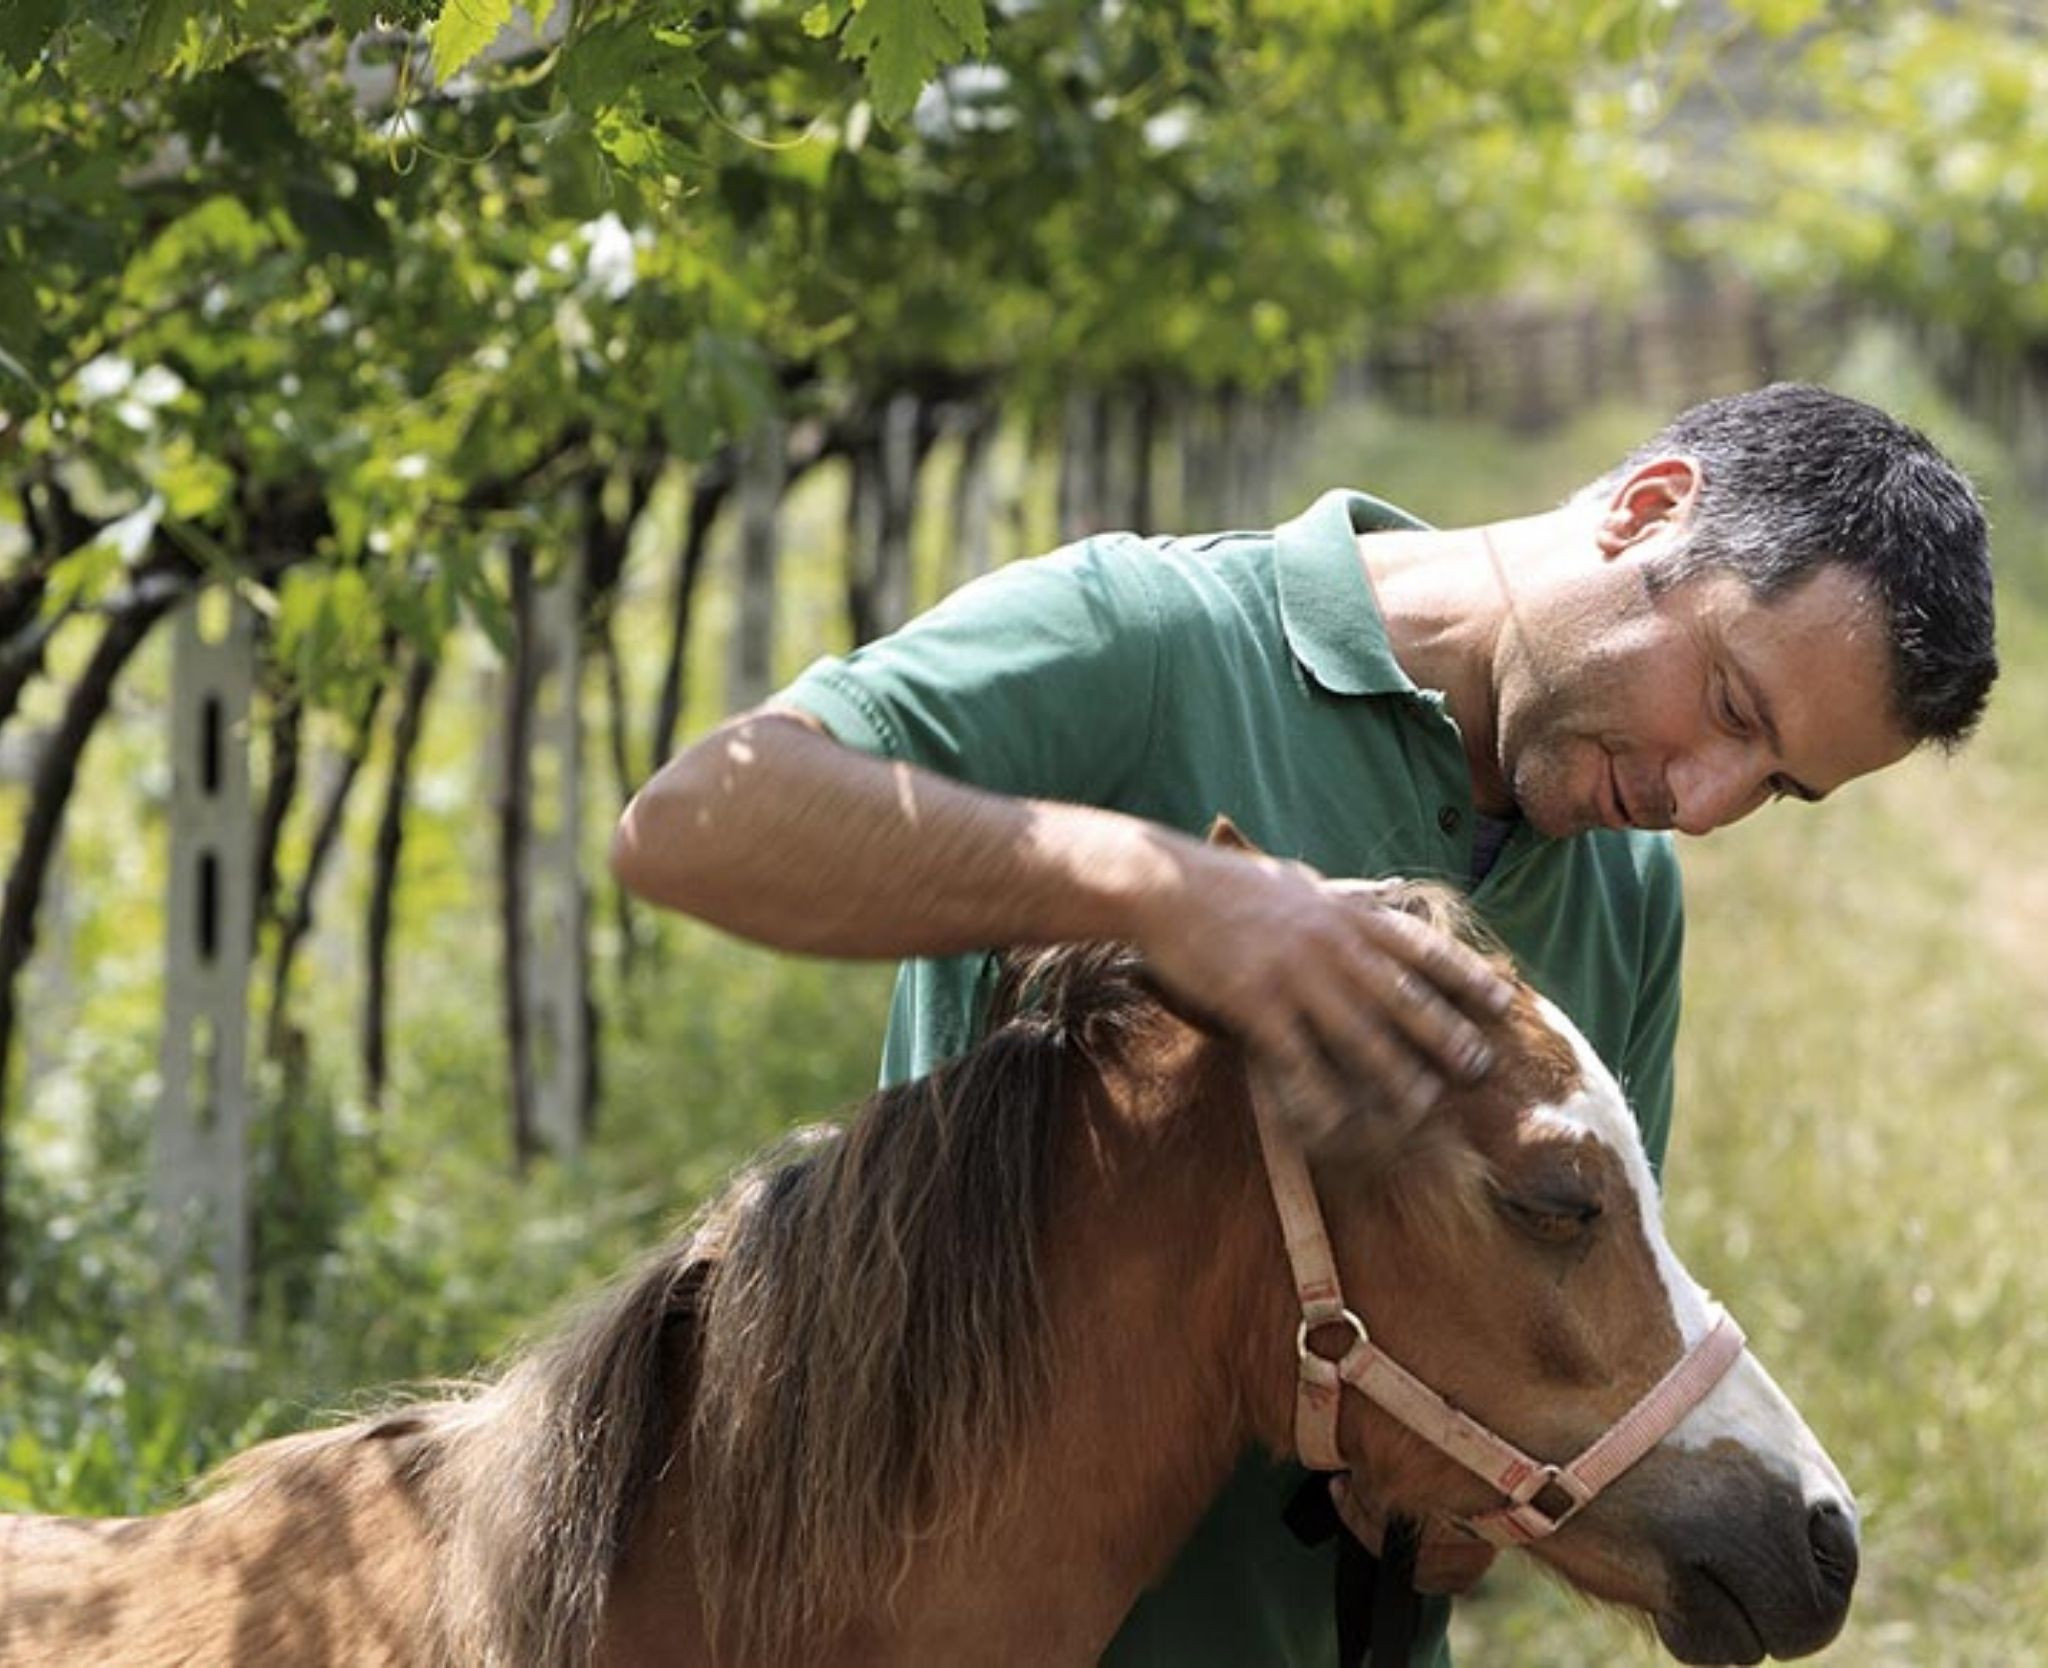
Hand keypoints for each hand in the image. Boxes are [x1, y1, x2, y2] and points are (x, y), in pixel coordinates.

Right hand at [1129, 846, 1514, 1146]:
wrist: (1166, 885)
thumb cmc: (1232, 885)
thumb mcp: (1301, 882)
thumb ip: (1347, 898)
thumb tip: (1388, 894)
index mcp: (1346, 914)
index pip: (1421, 946)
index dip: (1465, 976)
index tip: (1501, 1002)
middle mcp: (1331, 944)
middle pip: (1403, 997)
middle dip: (1446, 1036)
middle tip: (1479, 1069)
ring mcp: (1295, 975)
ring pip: (1360, 1035)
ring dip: (1395, 1075)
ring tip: (1421, 1106)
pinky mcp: (1255, 1002)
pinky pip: (1297, 1059)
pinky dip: (1318, 1095)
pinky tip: (1332, 1123)